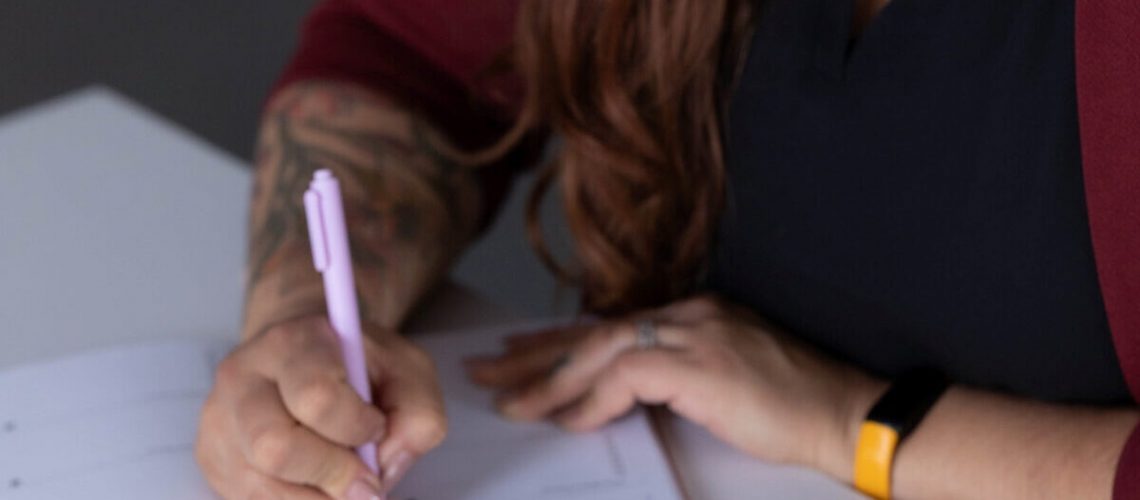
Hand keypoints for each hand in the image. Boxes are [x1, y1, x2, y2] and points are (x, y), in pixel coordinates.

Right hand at [196, 315, 445, 498]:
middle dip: (331, 476)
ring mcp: (219, 418)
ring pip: (261, 485)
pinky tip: (317, 486)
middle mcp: (243, 376)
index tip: (376, 429)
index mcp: (293, 342)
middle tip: (366, 483)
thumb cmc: (359, 364)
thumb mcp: (407, 369)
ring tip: (344, 483)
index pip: (316, 397)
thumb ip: (418, 414)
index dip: (355, 428)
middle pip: (274, 447)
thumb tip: (385, 467)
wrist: (304, 352)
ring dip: (316, 499)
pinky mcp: (212, 456)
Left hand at [465, 295, 885, 480]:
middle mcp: (688, 314)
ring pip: (599, 350)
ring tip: (509, 403)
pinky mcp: (699, 363)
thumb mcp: (724, 384)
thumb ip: (675, 379)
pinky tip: (569, 420)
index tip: (518, 357)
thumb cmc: (794, 407)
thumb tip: (618, 399)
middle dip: (534, 354)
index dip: (559, 343)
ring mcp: (694, 334)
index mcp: (694, 314)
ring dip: (549, 381)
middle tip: (487, 370)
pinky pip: (625, 377)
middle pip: (593, 331)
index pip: (609, 326)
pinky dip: (592, 400)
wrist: (846, 413)